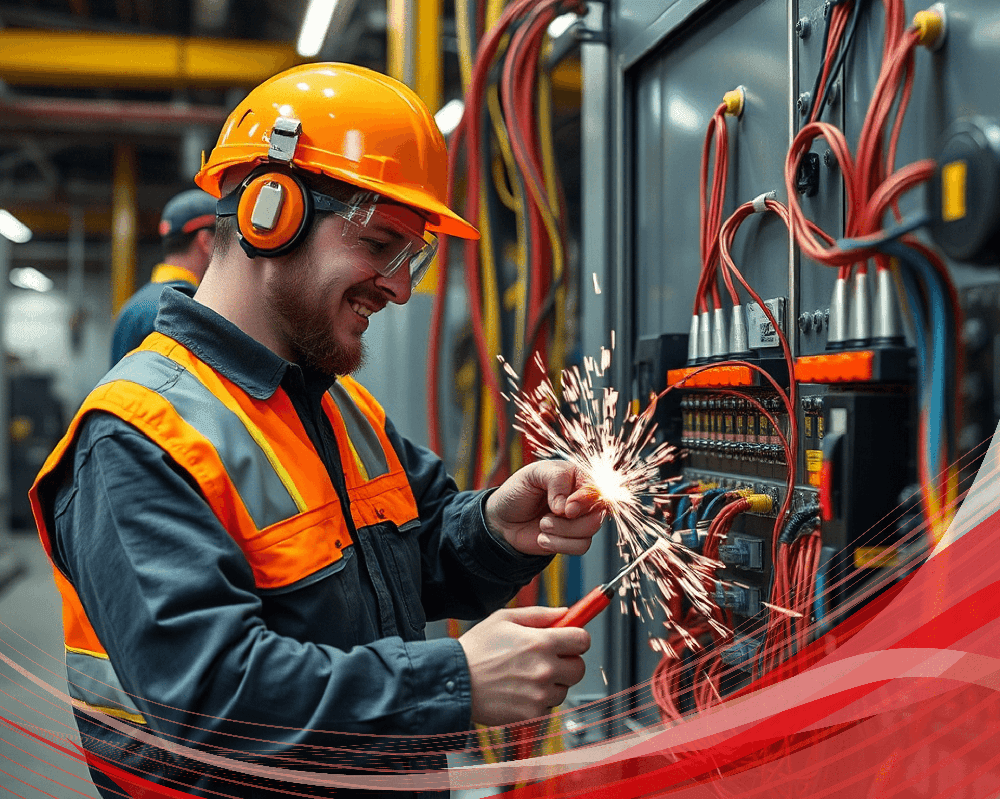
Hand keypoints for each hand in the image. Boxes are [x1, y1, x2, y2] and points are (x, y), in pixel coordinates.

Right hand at [458, 606, 589, 726]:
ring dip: (552, 684)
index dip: (577, 639)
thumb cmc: (476, 649)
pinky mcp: (532, 714)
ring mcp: (540, 694)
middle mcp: (545, 669)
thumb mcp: (504, 619)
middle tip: (548, 660)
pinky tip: (519, 692)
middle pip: (579, 668)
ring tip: (525, 677)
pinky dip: (538, 701)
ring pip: (564, 689)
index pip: (582, 640)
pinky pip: (548, 707)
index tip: (569, 641)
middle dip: (567, 663)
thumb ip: (539, 614)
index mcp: (542, 642)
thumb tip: (564, 612)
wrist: (454, 681)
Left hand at [485, 460, 604, 555]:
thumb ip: (556, 479)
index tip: (567, 508)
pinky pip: (581, 546)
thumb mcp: (532, 474)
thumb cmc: (518, 491)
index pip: (597, 488)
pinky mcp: (573, 539)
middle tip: (549, 515)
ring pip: (590, 531)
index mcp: (576, 476)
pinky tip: (543, 538)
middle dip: (571, 520)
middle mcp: (582, 498)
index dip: (585, 500)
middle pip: (597, 513)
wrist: (502, 519)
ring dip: (562, 531)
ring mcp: (579, 519)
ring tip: (542, 524)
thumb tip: (568, 505)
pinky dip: (559, 544)